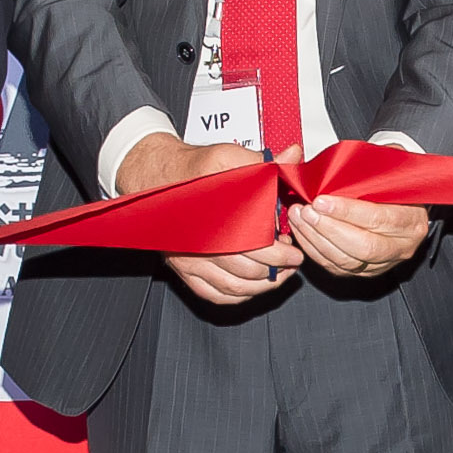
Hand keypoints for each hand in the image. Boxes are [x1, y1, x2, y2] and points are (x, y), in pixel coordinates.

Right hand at [115, 131, 292, 306]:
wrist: (158, 177)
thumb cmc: (192, 169)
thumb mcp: (228, 156)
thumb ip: (263, 162)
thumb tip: (293, 156)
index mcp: (216, 217)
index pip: (256, 246)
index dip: (281, 253)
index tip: (294, 249)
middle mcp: (201, 243)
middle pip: (247, 269)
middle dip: (276, 269)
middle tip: (291, 262)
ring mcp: (190, 260)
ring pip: (233, 287)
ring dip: (261, 286)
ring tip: (277, 275)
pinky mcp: (184, 269)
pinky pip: (213, 294)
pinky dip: (236, 296)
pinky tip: (250, 287)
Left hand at [279, 146, 428, 279]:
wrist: (406, 201)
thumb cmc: (395, 183)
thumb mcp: (392, 168)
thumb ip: (373, 168)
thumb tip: (342, 166)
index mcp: (412, 221)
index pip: (379, 219)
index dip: (347, 212)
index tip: (321, 201)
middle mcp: (401, 247)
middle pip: (363, 247)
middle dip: (328, 229)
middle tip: (306, 212)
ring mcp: (383, 263)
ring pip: (346, 261)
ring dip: (316, 240)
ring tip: (299, 218)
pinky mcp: (365, 271)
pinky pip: (335, 267)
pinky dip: (315, 250)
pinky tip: (303, 232)